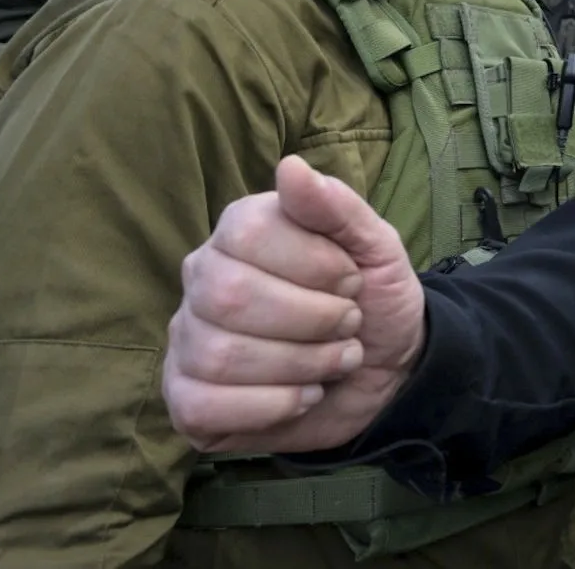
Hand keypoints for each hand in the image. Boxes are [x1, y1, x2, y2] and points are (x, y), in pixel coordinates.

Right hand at [164, 155, 425, 453]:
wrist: (387, 372)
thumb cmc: (373, 299)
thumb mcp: (377, 248)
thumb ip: (337, 207)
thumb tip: (290, 167)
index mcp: (240, 229)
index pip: (248, 234)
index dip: (314, 264)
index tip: (352, 280)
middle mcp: (202, 279)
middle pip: (230, 297)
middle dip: (312, 319)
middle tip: (348, 324)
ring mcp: (187, 340)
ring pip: (220, 356)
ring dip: (302, 365)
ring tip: (334, 361)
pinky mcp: (187, 399)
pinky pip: (205, 406)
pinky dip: (272, 406)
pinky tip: (303, 395)